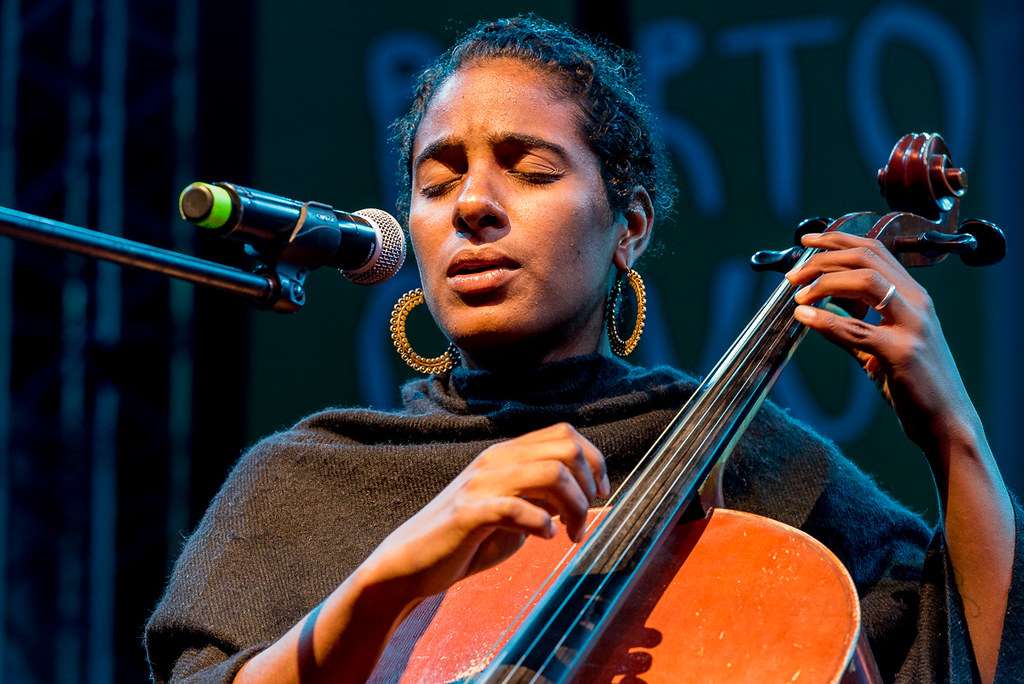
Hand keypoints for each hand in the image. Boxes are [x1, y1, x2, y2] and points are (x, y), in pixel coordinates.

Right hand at [358, 422, 609, 605]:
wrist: (410, 563)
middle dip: (589, 484)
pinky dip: (541, 523)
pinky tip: (544, 538)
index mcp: (506, 455)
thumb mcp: (512, 511)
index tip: (600, 493)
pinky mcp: (468, 514)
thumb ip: (541, 497)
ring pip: (550, 473)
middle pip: (565, 447)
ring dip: (573, 507)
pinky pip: (516, 508)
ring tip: (571, 534)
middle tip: (584, 518)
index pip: (564, 433)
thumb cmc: (466, 540)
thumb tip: (580, 494)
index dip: (594, 460)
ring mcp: (480, 485)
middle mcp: (495, 461)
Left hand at [785, 231, 979, 455]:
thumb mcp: (880, 344)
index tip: (806, 241)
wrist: (945, 422)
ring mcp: (913, 325)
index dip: (836, 241)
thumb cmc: (914, 383)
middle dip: (823, 259)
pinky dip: (826, 319)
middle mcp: (917, 302)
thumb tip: (817, 303)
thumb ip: (853, 321)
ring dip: (823, 282)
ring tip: (798, 296)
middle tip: (793, 275)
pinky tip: (804, 317)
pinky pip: (857, 328)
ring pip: (865, 281)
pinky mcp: (902, 352)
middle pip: (866, 258)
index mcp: (913, 296)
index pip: (873, 251)